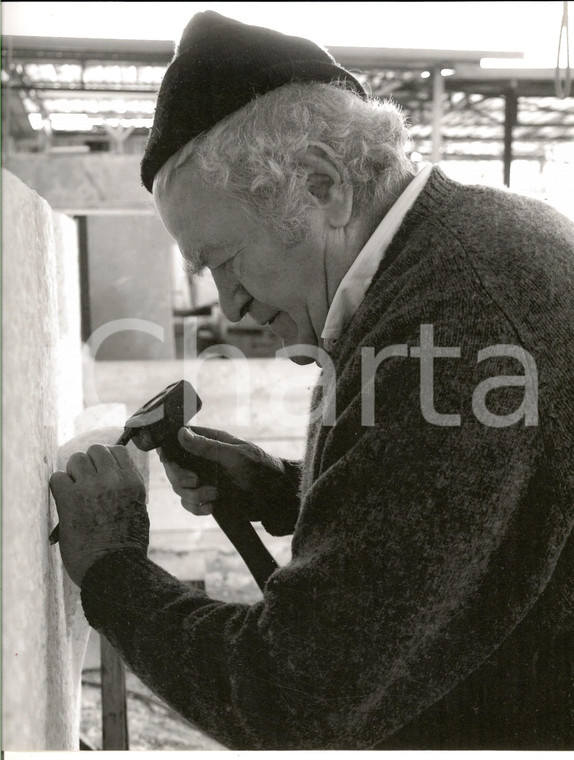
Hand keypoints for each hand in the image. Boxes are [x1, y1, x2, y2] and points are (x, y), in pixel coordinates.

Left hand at [49, 444, 148, 586]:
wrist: (114, 570)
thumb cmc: (126, 546)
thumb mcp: (138, 510)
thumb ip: (127, 489)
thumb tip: (115, 474)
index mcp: (133, 483)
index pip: (118, 451)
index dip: (107, 459)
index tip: (101, 471)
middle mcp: (114, 480)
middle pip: (96, 450)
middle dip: (89, 464)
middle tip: (85, 482)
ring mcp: (92, 487)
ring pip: (76, 459)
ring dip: (73, 473)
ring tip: (74, 491)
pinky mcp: (70, 499)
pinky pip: (57, 477)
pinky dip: (58, 487)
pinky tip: (64, 501)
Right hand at [159, 426, 287, 519]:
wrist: (275, 496)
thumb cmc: (260, 468)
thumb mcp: (235, 455)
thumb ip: (207, 447)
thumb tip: (181, 433)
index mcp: (209, 442)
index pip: (177, 443)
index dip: (168, 453)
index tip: (169, 461)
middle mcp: (202, 460)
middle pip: (174, 469)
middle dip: (180, 477)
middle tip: (195, 481)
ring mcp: (204, 480)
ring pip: (180, 489)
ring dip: (192, 495)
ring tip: (215, 495)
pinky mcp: (207, 498)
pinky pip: (190, 505)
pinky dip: (196, 508)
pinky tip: (212, 507)